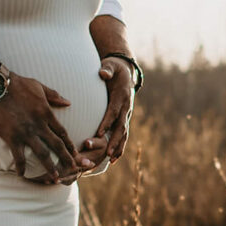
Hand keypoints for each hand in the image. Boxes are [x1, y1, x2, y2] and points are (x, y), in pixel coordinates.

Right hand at [0, 77, 78, 181]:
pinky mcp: (12, 136)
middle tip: (75, 170)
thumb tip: (68, 102)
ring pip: (42, 154)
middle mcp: (39, 125)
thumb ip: (54, 96)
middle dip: (67, 159)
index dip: (69, 145)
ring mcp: (26, 132)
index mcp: (46, 113)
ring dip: (50, 167)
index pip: (62, 132)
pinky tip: (22, 174)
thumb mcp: (39, 87)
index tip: (75, 154)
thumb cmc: (17, 84)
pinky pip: (19, 156)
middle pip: (57, 145)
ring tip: (56, 178)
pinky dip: (21, 166)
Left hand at [75, 57, 136, 174]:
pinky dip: (120, 147)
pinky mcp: (124, 118)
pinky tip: (113, 159)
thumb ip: (107, 70)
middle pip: (121, 126)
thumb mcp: (111, 66)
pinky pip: (123, 134)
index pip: (113, 111)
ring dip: (118, 147)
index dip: (106, 122)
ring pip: (124, 133)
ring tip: (111, 159)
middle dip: (114, 140)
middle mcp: (127, 107)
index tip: (98, 133)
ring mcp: (127, 114)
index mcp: (122, 96)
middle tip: (106, 152)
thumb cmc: (114, 68)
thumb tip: (103, 73)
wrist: (126, 71)